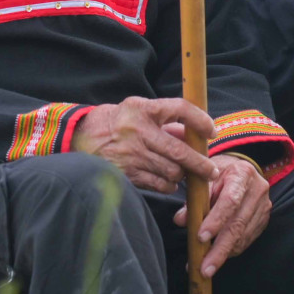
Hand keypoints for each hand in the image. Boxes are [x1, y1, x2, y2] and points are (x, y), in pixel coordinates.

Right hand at [71, 97, 217, 193]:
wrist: (82, 136)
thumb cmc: (119, 122)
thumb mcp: (140, 111)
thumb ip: (167, 121)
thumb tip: (195, 136)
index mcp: (143, 109)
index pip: (180, 109)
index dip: (200, 120)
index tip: (211, 132)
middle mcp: (138, 131)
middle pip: (179, 151)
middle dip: (200, 164)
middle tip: (211, 171)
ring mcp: (131, 154)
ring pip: (172, 171)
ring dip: (182, 175)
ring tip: (184, 173)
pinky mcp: (127, 174)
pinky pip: (159, 184)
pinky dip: (169, 185)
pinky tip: (168, 181)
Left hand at [173, 155, 271, 276]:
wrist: (240, 170)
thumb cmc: (217, 173)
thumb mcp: (203, 178)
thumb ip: (193, 198)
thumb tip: (181, 220)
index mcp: (242, 174)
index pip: (230, 201)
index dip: (216, 221)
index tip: (201, 238)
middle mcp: (257, 190)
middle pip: (238, 224)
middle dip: (220, 249)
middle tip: (204, 268)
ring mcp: (263, 207)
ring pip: (243, 236)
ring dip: (223, 255)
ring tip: (205, 268)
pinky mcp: (263, 220)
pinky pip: (246, 240)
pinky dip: (230, 251)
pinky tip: (216, 258)